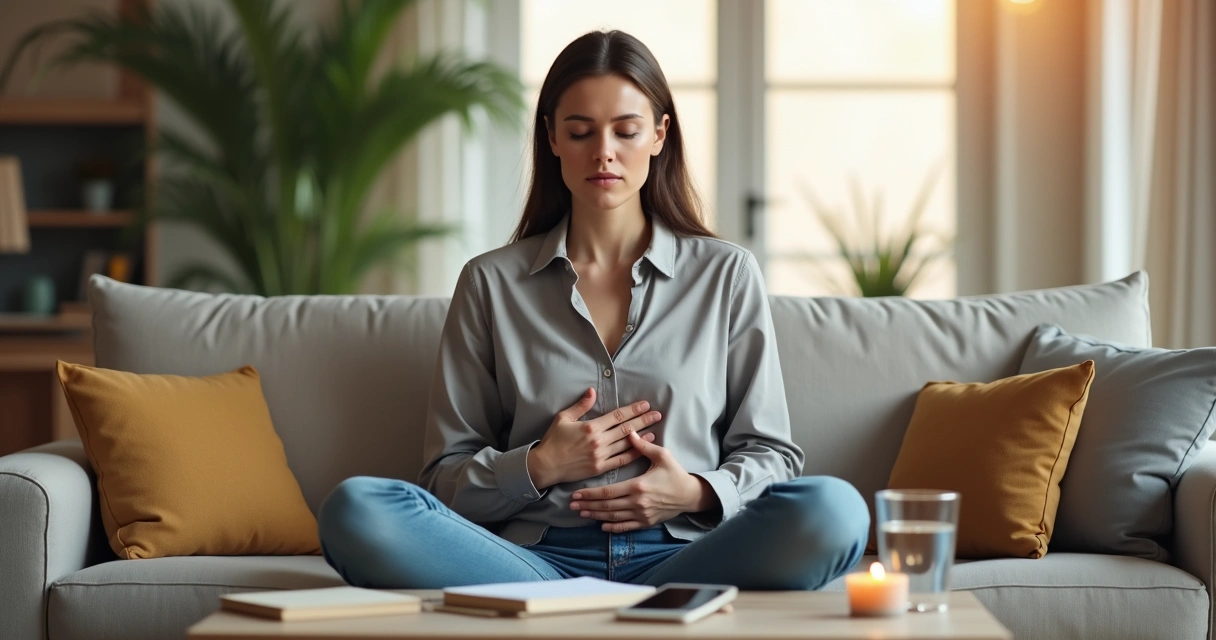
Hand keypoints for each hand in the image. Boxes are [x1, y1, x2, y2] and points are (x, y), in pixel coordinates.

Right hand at [527, 388, 661, 489]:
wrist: (546, 465)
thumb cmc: (553, 440)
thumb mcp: (563, 418)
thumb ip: (580, 405)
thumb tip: (592, 391)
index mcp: (591, 426)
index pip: (617, 416)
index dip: (633, 410)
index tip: (645, 405)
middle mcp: (599, 440)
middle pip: (626, 428)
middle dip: (643, 420)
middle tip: (658, 415)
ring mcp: (601, 455)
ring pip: (627, 444)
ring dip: (643, 436)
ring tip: (655, 430)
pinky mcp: (600, 468)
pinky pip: (621, 460)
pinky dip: (634, 454)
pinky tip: (643, 449)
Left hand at [569, 427, 717, 532]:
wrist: (690, 495)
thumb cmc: (675, 473)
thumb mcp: (662, 456)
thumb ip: (643, 446)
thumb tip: (629, 432)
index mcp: (638, 485)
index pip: (607, 491)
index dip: (590, 493)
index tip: (576, 493)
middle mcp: (637, 502)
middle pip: (606, 506)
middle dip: (588, 505)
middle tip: (572, 505)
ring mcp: (641, 514)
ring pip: (613, 517)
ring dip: (595, 516)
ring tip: (581, 513)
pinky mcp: (646, 522)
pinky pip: (626, 527)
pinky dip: (612, 528)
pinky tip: (601, 526)